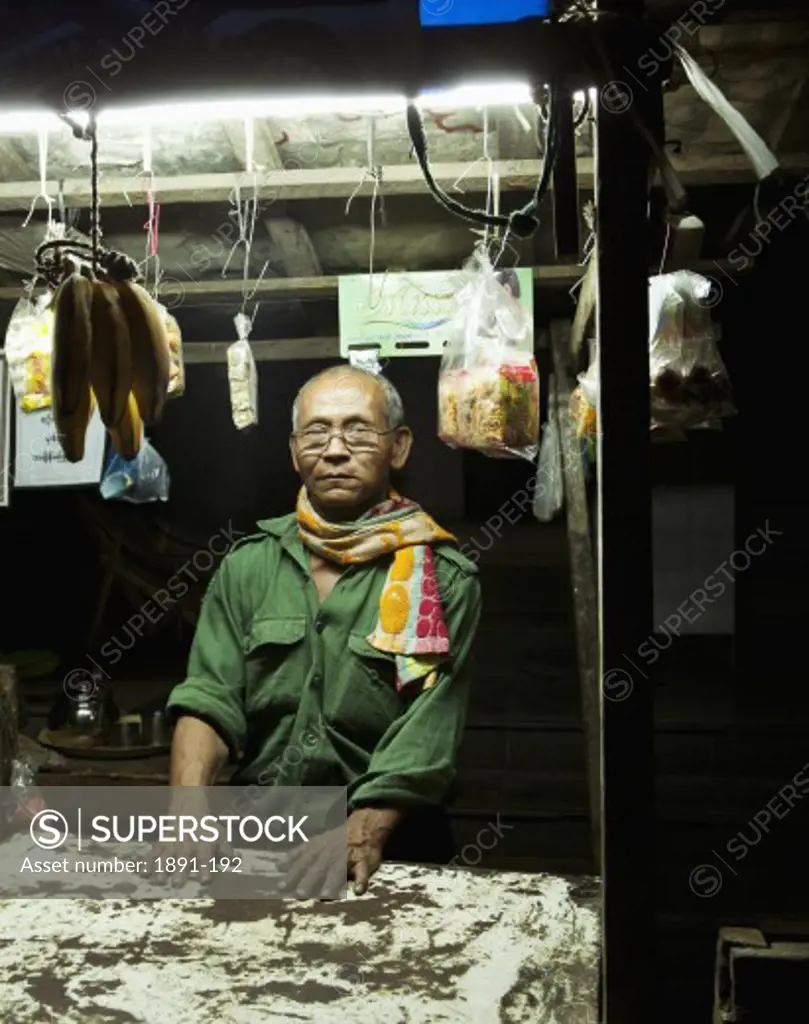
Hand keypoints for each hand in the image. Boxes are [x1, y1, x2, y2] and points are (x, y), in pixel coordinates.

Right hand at [144, 788, 232, 887]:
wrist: (188, 808)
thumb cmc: (206, 827)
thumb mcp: (219, 834)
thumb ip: (226, 849)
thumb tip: (236, 860)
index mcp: (202, 844)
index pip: (205, 857)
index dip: (206, 869)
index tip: (205, 880)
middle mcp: (187, 845)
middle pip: (182, 859)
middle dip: (179, 871)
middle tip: (176, 883)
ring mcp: (172, 845)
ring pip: (165, 857)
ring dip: (161, 869)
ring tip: (158, 881)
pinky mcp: (161, 844)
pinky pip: (152, 853)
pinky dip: (146, 862)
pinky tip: (141, 872)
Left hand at [281, 807, 402, 897]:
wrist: (362, 826)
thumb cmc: (335, 839)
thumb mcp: (315, 842)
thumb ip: (298, 855)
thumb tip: (278, 866)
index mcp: (318, 850)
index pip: (303, 863)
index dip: (292, 874)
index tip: (281, 887)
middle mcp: (331, 855)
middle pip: (318, 869)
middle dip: (309, 881)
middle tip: (300, 894)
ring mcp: (347, 857)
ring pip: (339, 870)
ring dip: (332, 882)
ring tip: (326, 895)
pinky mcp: (364, 862)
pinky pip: (363, 871)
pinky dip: (362, 880)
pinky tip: (359, 891)